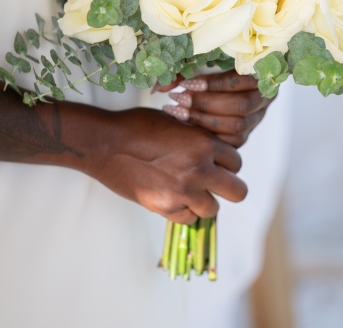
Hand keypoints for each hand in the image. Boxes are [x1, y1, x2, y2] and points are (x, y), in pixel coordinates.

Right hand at [88, 108, 247, 224]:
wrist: (104, 143)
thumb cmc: (137, 126)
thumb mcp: (176, 123)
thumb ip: (198, 140)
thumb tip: (214, 154)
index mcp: (204, 142)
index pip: (236, 162)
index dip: (227, 164)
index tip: (217, 166)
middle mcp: (199, 168)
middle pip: (238, 192)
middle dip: (228, 188)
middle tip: (213, 185)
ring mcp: (183, 190)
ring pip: (213, 209)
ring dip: (203, 202)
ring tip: (187, 191)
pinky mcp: (165, 207)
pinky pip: (188, 218)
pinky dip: (183, 211)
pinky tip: (170, 197)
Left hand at [162, 71, 274, 147]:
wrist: (216, 84)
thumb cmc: (208, 65)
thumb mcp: (200, 61)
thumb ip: (183, 70)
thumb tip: (161, 87)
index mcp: (260, 73)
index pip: (242, 81)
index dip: (213, 84)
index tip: (187, 84)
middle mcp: (264, 98)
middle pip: (241, 106)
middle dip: (206, 103)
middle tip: (178, 99)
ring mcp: (255, 119)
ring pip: (237, 127)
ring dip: (204, 121)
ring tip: (177, 111)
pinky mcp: (244, 135)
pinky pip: (230, 143)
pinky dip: (207, 136)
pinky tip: (185, 127)